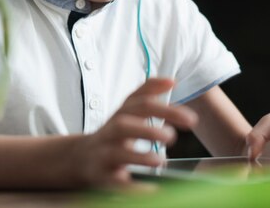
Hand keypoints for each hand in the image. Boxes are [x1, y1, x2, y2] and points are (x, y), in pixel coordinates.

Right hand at [73, 78, 197, 186]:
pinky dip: (132, 187)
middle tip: (172, 136)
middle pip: (124, 125)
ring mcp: (104, 154)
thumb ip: (147, 92)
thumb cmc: (114, 133)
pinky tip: (150, 189)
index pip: (141, 104)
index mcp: (121, 115)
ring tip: (160, 160)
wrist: (80, 157)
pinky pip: (114, 182)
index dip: (164, 107)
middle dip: (148, 130)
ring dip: (140, 157)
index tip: (189, 115)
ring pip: (116, 153)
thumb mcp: (127, 110)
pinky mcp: (101, 176)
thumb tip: (170, 80)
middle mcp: (111, 132)